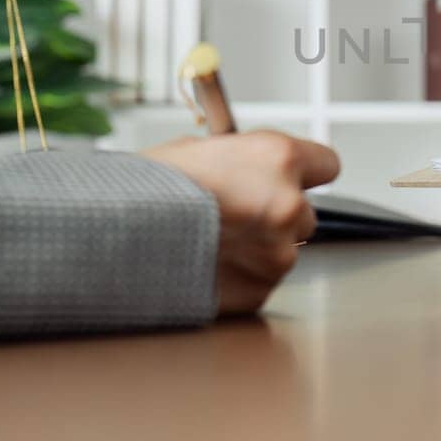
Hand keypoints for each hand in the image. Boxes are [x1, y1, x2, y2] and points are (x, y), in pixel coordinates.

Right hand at [142, 131, 340, 314]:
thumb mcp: (200, 150)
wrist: (113, 237)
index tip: (292, 179)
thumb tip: (252, 169)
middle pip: (305, 213)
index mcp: (278, 159)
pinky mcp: (260, 291)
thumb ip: (244, 161)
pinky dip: (239, 277)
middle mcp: (288, 205)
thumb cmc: (146, 188)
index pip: (327, 164)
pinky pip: (261, 282)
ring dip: (257, 248)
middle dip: (277, 216)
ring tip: (210, 241)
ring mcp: (278, 253)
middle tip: (235, 216)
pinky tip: (205, 264)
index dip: (305, 173)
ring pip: (283, 250)